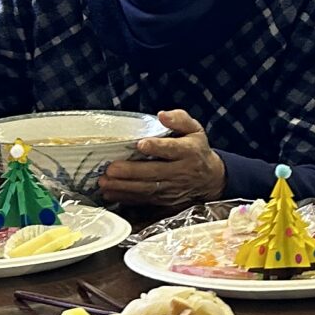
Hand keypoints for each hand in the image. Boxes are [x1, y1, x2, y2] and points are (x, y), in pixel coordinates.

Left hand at [96, 109, 226, 207]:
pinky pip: (144, 199)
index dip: (156, 147)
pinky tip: (110, 193)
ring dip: (124, 187)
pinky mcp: (164, 200)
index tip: (141, 144)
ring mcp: (171, 188)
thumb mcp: (194, 130)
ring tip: (104, 182)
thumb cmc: (196, 150)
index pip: (172, 149)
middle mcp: (180, 172)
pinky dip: (126, 197)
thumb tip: (162, 115)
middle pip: (154, 172)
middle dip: (131, 172)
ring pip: (146, 189)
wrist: (209, 180)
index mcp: (188, 151)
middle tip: (111, 168)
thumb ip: (179, 119)